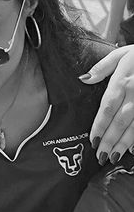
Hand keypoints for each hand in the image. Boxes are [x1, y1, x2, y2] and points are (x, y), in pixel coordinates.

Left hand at [80, 45, 133, 163]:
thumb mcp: (120, 54)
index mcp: (122, 82)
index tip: (93, 140)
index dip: (100, 125)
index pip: (107, 108)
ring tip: (114, 157)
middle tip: (100, 156)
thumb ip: (102, 68)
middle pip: (120, 121)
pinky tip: (133, 150)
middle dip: (110, 140)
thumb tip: (83, 79)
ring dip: (123, 143)